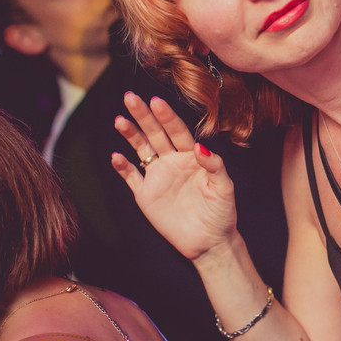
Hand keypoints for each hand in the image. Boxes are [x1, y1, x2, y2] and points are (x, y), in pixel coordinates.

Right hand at [112, 93, 237, 261]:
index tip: (156, 101)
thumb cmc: (221, 213)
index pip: (176, 131)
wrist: (209, 243)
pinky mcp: (146, 196)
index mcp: (191, 157)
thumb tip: (199, 145)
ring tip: (120, 120)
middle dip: (143, 116)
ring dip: (130, 135)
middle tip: (131, 97)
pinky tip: (116, 156)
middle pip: (155, 134)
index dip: (166, 117)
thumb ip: (214, 165)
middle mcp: (172, 162)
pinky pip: (131, 178)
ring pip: (141, 150)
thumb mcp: (224, 188)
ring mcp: (158, 177)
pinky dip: (123, 167)